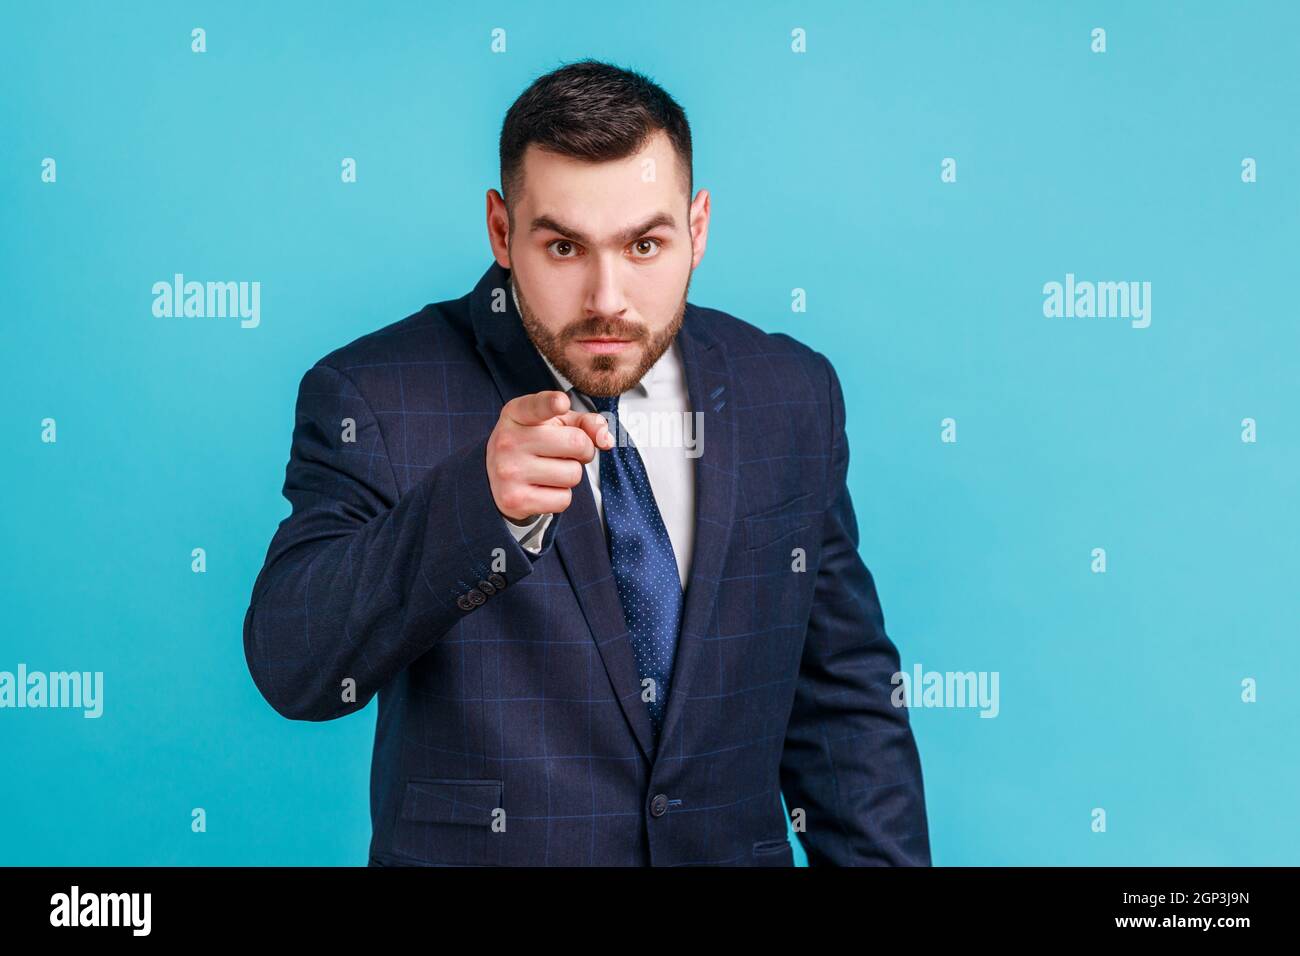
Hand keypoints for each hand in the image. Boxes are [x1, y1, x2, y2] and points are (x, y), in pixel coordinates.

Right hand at [487, 390, 613, 522]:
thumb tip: (606, 440)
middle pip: (577, 443)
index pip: (537, 406)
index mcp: (517, 413)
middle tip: (566, 453)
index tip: (561, 403)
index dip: (552, 404)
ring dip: (570, 475)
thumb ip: (585, 422)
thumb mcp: (555, 424)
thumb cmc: (534, 444)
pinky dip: (560, 496)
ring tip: (550, 470)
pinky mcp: (515, 500)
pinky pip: (563, 499)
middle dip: (583, 450)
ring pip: (573, 474)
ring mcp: (509, 471)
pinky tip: (542, 488)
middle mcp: (508, 440)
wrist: (494, 479)